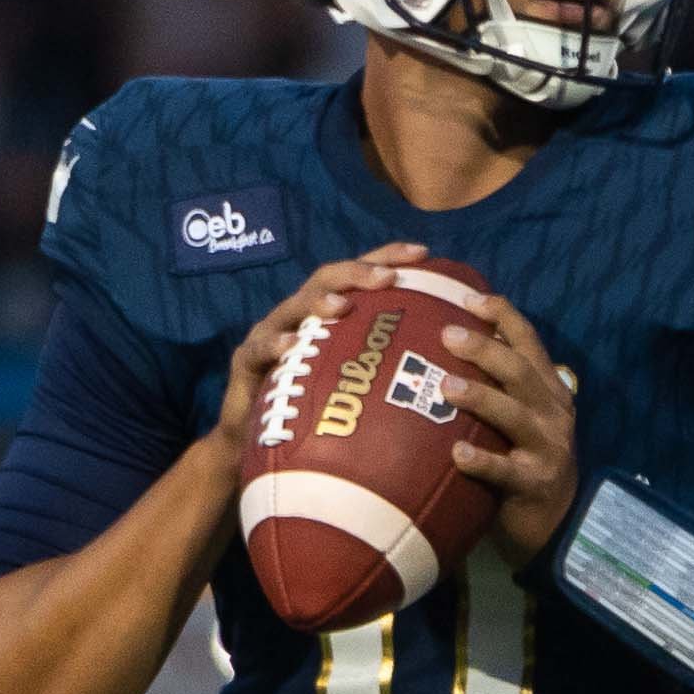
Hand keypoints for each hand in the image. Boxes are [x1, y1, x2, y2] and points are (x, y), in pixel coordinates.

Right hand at [215, 250, 421, 450]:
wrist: (256, 440)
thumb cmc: (316, 410)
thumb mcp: (355, 383)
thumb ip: (386, 365)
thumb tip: (447, 365)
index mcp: (327, 313)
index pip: (358, 275)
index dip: (387, 257)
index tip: (423, 252)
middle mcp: (299, 315)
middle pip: (328, 278)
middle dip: (358, 272)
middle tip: (388, 277)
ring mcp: (270, 333)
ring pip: (294, 307)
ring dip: (319, 302)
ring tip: (343, 305)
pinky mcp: (246, 360)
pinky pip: (259, 349)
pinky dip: (275, 345)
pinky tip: (290, 346)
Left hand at [382, 252, 584, 558]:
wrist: (555, 519)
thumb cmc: (523, 457)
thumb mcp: (521, 414)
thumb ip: (500, 382)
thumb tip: (448, 337)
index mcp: (548, 389)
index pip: (528, 342)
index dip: (502, 316)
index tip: (467, 298)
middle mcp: (552, 412)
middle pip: (520, 372)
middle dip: (486, 350)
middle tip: (448, 335)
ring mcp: (547, 448)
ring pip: (515, 415)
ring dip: (481, 398)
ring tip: (446, 386)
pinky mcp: (535, 483)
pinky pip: (506, 470)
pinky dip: (482, 461)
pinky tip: (456, 454)